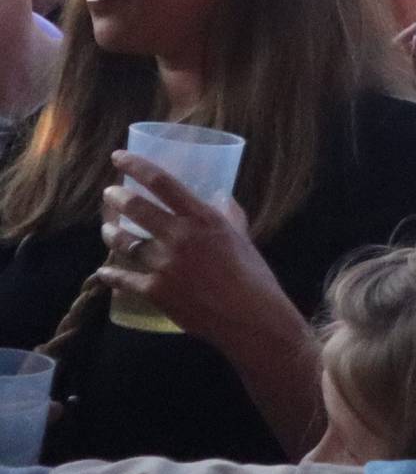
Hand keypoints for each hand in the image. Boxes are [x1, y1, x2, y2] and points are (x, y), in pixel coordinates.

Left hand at [96, 151, 299, 351]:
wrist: (250, 317)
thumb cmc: (254, 275)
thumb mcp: (243, 237)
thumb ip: (229, 215)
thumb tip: (220, 196)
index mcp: (203, 219)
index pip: (162, 183)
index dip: (136, 166)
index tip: (118, 156)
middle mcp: (180, 237)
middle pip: (136, 208)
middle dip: (117, 197)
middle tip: (110, 194)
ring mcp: (165, 264)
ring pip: (124, 242)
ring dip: (111, 233)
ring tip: (107, 229)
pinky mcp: (156, 291)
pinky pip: (123, 279)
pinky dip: (111, 274)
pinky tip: (105, 271)